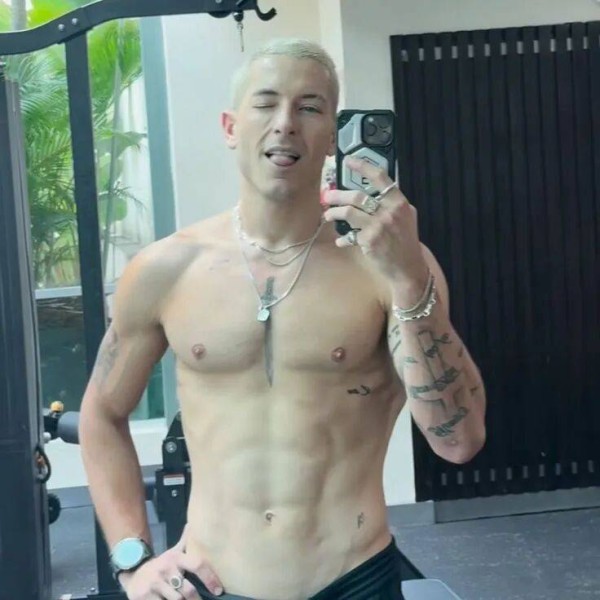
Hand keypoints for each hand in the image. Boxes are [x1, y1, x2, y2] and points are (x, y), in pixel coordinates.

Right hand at [119, 534, 223, 599]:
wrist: (133, 573)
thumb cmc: (160, 566)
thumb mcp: (172, 553)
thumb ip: (185, 542)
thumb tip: (193, 524)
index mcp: (176, 558)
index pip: (196, 564)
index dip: (209, 577)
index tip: (218, 590)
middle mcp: (166, 569)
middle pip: (188, 590)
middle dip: (195, 599)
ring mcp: (154, 584)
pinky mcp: (144, 597)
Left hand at [322, 156, 427, 285]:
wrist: (408, 269)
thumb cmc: (406, 243)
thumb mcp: (407, 218)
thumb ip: (393, 204)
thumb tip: (374, 191)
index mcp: (399, 202)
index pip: (380, 177)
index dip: (363, 166)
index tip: (349, 160)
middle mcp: (389, 211)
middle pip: (357, 196)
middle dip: (337, 195)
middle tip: (327, 196)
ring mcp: (379, 226)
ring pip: (349, 212)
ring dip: (334, 213)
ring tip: (328, 215)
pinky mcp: (369, 240)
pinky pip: (349, 235)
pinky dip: (343, 238)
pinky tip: (341, 241)